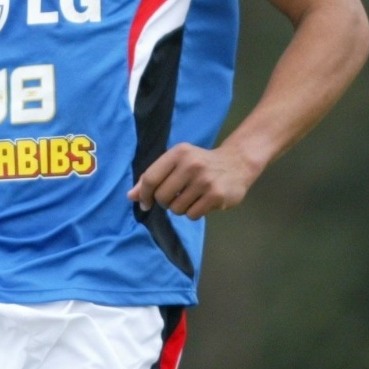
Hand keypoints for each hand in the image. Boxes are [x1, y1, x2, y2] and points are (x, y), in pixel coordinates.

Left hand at [128, 142, 261, 219]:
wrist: (237, 163)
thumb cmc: (201, 163)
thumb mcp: (177, 162)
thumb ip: (153, 177)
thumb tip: (131, 197)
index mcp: (179, 153)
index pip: (150, 178)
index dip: (144, 195)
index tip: (145, 203)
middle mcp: (191, 165)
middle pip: (162, 197)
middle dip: (165, 202)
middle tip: (176, 196)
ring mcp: (205, 181)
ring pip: (176, 209)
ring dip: (180, 208)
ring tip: (192, 197)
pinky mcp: (216, 196)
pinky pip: (192, 215)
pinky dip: (193, 212)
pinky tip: (203, 201)